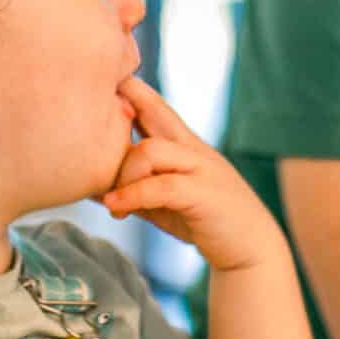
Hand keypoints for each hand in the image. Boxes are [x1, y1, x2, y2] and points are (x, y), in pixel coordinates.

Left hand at [100, 76, 283, 272]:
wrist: (251, 249)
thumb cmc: (203, 221)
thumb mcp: (163, 201)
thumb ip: (133, 188)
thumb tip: (89, 186)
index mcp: (184, 145)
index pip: (154, 106)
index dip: (128, 91)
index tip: (95, 89)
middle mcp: (193, 149)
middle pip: (156, 110)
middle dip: (125, 98)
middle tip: (88, 108)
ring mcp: (201, 169)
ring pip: (151, 150)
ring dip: (122, 174)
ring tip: (110, 199)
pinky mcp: (204, 195)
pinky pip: (161, 186)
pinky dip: (133, 195)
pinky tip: (115, 207)